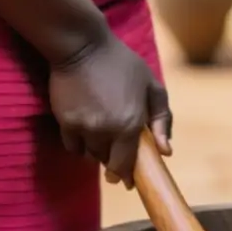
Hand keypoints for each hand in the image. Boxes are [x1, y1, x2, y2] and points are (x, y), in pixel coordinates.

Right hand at [49, 33, 171, 188]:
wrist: (83, 48)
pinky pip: (73, 146)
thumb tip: (166, 151)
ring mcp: (83, 128)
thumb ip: (162, 120)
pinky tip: (88, 130)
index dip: (128, 176)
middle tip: (118, 158)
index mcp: (131, 123)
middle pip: (108, 162)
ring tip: (104, 135)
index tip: (129, 182)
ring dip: (98, 152)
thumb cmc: (123, 65)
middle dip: (114, 163)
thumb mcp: (152, 87)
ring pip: (91, 155)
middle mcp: (106, 130)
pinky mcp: (65, 122)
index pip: (127, 164)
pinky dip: (81, 144)